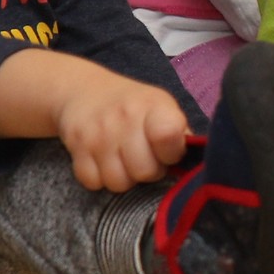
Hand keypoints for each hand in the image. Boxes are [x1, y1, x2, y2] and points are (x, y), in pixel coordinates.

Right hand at [0, 49, 190, 190]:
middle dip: (148, 171)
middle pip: (145, 171)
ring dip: (124, 177)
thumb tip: (197, 163)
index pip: (169, 136)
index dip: (171, 153)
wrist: (84, 90)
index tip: (167, 149)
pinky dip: (99, 178)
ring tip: (124, 159)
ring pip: (118, 182)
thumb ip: (179, 134)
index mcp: (154, 106)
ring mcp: (98, 133)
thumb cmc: (133, 105)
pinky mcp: (76, 147)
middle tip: (144, 157)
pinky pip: (93, 182)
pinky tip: (104, 161)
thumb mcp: (162, 107)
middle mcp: (125, 118)